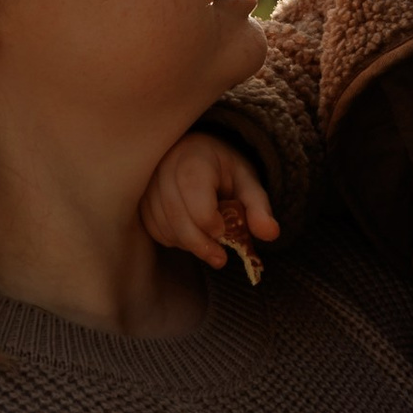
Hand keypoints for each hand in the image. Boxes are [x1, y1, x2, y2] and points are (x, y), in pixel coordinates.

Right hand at [140, 134, 279, 273]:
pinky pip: (154, 229)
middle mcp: (164, 167)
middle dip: (199, 243)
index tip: (224, 231)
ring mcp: (147, 184)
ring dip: (187, 242)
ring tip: (208, 240)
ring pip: (163, 225)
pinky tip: (190, 234)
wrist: (197, 153)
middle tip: (220, 259)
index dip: (209, 220)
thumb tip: (271, 234)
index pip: (193, 191)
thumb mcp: (247, 181)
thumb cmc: (224, 169)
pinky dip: (173, 239)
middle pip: (176, 214)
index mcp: (194, 157)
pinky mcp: (140, 200)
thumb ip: (258, 207)